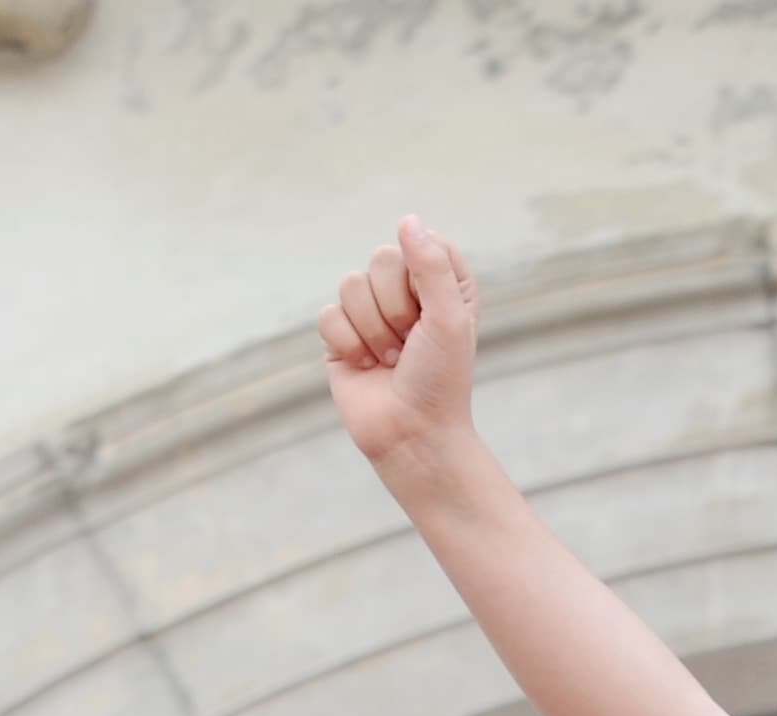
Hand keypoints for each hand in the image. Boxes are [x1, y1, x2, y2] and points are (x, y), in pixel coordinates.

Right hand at [321, 216, 480, 473]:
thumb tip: (408, 219)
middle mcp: (405, 291)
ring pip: (351, 285)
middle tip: (411, 345)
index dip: (422, 280)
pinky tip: (366, 368)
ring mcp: (370, 311)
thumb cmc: (440, 381)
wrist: (412, 435)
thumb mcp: (449, 319)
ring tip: (391, 361)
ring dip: (373, 332)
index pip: (420, 242)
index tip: (435, 316)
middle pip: (380, 260)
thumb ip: (431, 265)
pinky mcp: (341, 334)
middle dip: (395, 309)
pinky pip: (328, 315)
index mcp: (441, 283)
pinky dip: (348, 345)